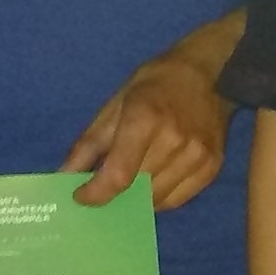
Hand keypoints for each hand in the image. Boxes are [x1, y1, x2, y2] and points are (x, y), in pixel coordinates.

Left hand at [62, 48, 228, 210]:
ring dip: (136, 197)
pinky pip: (177, 201)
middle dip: (114, 193)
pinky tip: (153, 181)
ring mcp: (197, 156)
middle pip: (136, 189)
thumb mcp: (116, 103)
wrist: (211, 73)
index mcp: (145, 118)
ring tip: (131, 180)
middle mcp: (174, 140)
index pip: (118, 175)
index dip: (95, 193)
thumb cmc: (157, 84)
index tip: (81, 196)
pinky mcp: (212, 168)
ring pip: (156, 200)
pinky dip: (159, 198)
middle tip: (105, 184)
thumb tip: (64, 176)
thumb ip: (89, 144)